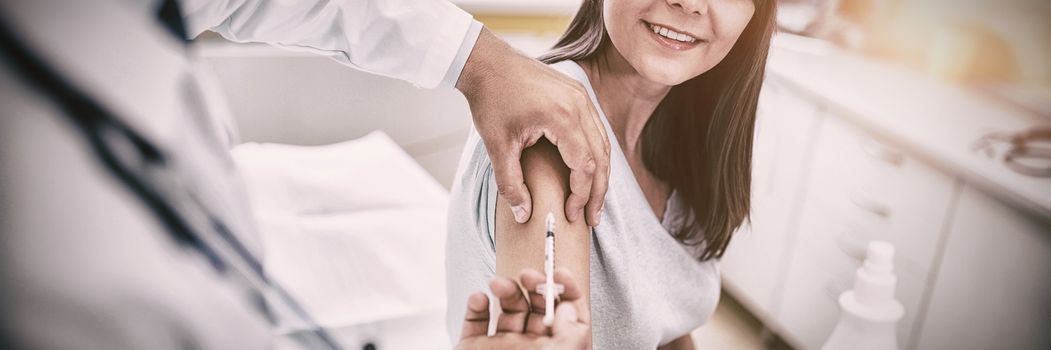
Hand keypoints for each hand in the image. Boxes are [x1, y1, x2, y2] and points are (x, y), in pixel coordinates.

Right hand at [455, 268, 588, 349]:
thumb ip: (569, 335)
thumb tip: (567, 308)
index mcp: (553, 348)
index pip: (568, 314)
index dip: (567, 290)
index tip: (559, 271)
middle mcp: (529, 346)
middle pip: (538, 306)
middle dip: (535, 284)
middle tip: (528, 273)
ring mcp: (502, 346)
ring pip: (508, 308)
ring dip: (505, 289)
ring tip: (497, 283)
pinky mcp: (473, 348)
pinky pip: (475, 321)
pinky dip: (475, 305)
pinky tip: (478, 299)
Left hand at [456, 28, 609, 226]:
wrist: (486, 63)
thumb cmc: (490, 101)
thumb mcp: (497, 147)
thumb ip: (511, 184)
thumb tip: (524, 216)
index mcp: (563, 117)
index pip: (585, 166)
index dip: (581, 195)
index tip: (570, 215)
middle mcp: (579, 104)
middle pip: (602, 156)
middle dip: (598, 191)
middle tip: (593, 219)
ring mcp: (581, 96)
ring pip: (603, 143)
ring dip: (600, 174)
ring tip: (593, 201)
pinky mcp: (577, 94)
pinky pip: (595, 129)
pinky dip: (595, 153)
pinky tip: (588, 173)